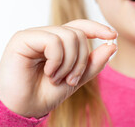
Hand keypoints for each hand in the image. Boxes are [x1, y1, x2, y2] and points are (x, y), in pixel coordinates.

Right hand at [0, 19, 117, 117]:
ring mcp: (34, 35)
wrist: (23, 108)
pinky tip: (48, 72)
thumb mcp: (77, 78)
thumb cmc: (45, 93)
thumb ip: (94, 63)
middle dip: (81, 60)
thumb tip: (112, 45)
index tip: (112, 36)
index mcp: (58, 42)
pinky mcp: (22, 39)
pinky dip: (56, 60)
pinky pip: (53, 41)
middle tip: (70, 79)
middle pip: (78, 34)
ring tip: (57, 78)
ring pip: (68, 36)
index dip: (97, 28)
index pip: (80, 26)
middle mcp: (46, 35)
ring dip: (69, 63)